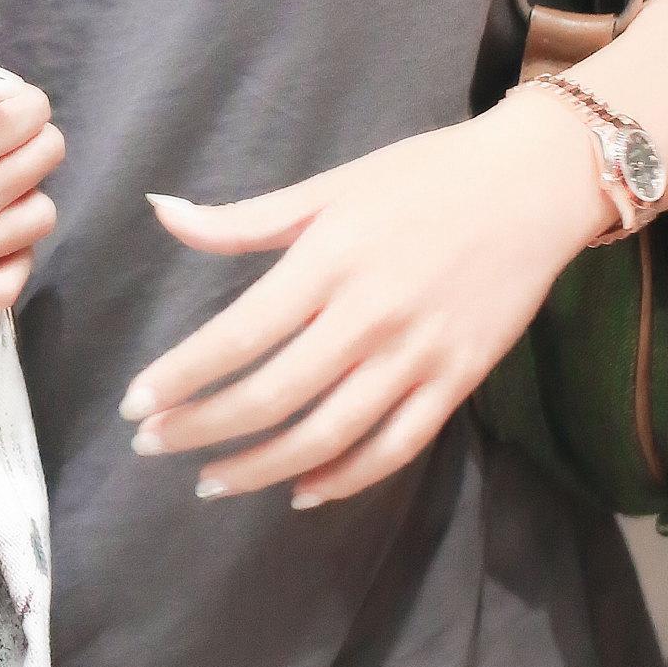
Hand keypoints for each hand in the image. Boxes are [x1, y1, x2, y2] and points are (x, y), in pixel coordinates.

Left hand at [121, 99, 609, 507]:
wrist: (533, 185)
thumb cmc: (422, 176)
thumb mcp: (329, 185)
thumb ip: (244, 219)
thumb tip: (162, 214)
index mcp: (330, 259)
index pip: (238, 335)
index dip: (181, 377)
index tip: (134, 404)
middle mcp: (370, 314)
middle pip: (272, 395)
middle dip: (202, 429)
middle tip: (152, 446)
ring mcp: (418, 355)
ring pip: (327, 435)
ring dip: (260, 468)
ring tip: (211, 481)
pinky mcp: (457, 382)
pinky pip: (394, 449)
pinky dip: (344, 479)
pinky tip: (301, 490)